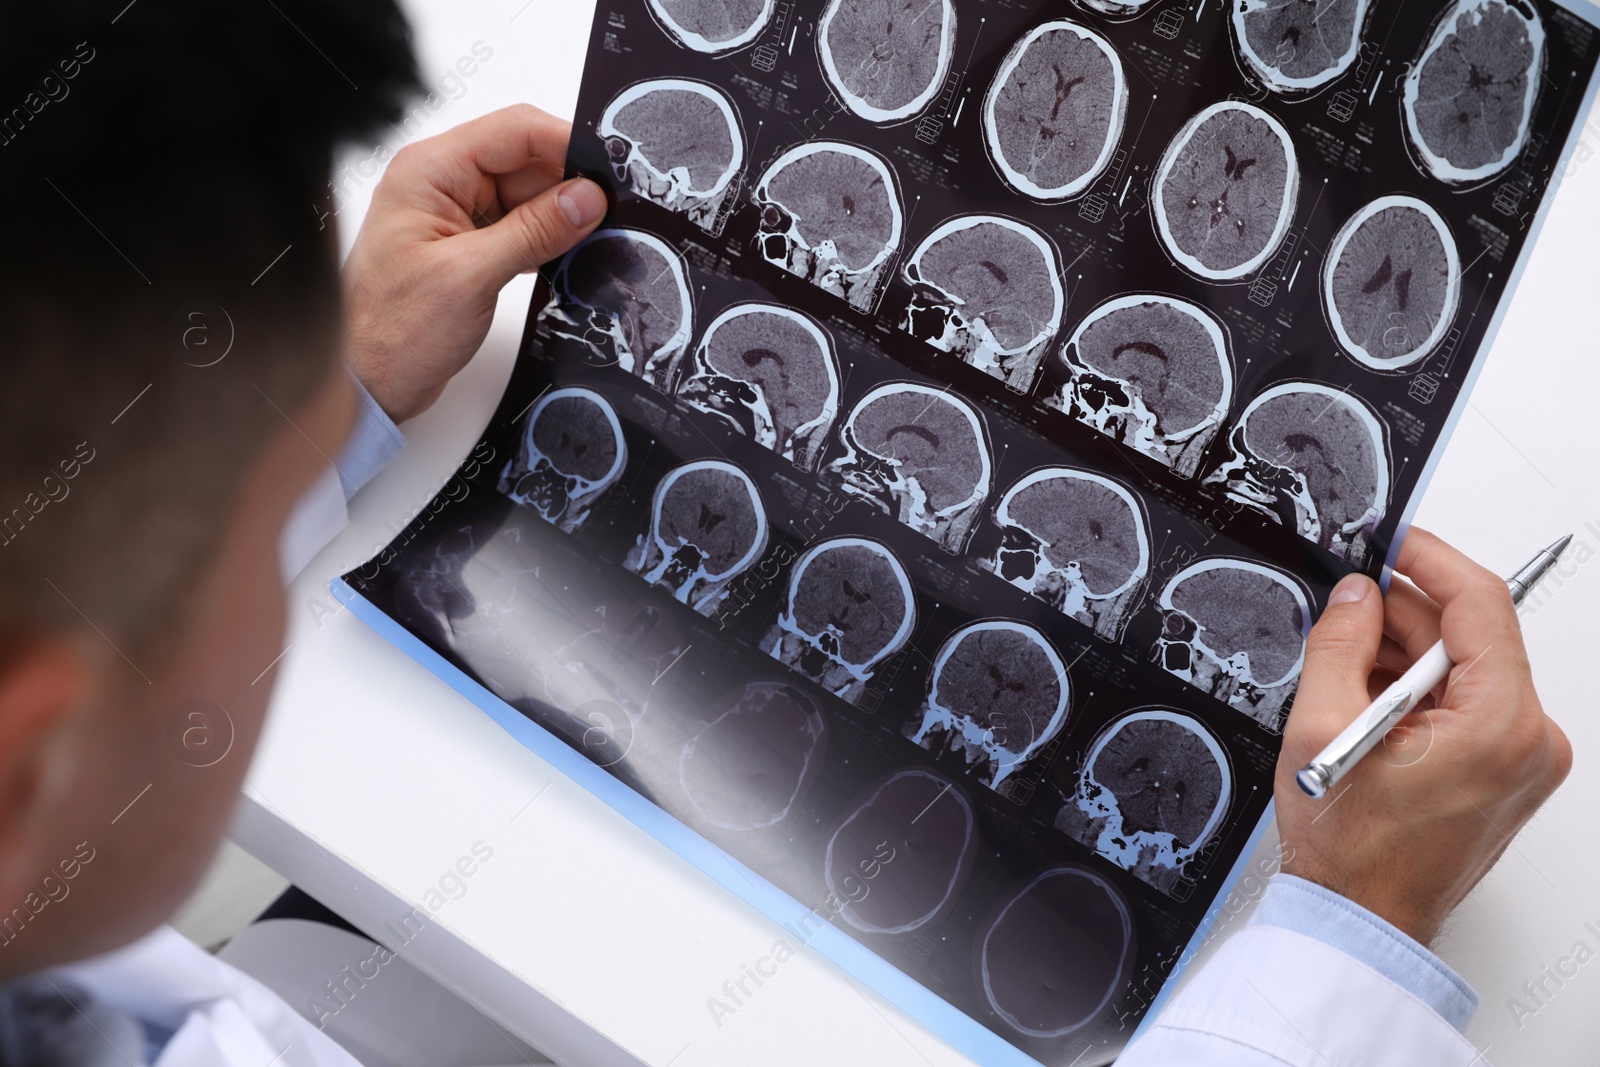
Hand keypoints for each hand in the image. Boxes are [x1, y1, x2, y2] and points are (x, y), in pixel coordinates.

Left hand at [342, 104, 606, 421]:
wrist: (365, 382)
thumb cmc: (389, 332)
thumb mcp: (470, 277)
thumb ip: (533, 231)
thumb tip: (586, 198)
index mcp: (430, 172)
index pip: (515, 131)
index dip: (567, 144)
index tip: (610, 173)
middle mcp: (442, 185)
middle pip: (528, 161)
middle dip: (571, 187)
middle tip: (610, 218)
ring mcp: (457, 216)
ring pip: (530, 197)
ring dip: (562, 219)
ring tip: (593, 242)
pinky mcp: (469, 247)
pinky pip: (522, 228)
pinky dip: (548, 241)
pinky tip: (569, 259)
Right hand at [1275, 527, 1570, 943]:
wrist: (1362, 917)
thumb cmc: (1353, 850)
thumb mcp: (1323, 726)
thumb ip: (1340, 642)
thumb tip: (1355, 595)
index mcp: (1501, 725)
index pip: (1481, 602)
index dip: (1430, 558)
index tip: (1394, 539)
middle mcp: (1530, 740)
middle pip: (1473, 635)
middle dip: (1406, 614)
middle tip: (1346, 607)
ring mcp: (1524, 759)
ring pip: (1465, 668)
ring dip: (1406, 656)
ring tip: (1344, 673)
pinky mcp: (1508, 772)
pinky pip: (1466, 702)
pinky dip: (1418, 691)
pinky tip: (1367, 702)